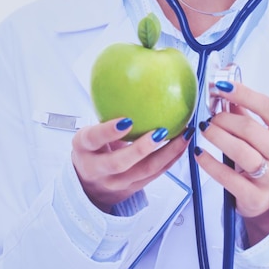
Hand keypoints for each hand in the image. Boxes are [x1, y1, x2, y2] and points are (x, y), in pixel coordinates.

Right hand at [71, 118, 193, 212]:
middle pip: (119, 162)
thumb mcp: (91, 132)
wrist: (89, 186)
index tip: (127, 120)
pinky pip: (156, 174)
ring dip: (167, 153)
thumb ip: (106, 114)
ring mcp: (116, 182)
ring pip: (144, 171)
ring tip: (183, 134)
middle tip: (160, 131)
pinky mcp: (134, 188)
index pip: (94, 139)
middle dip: (142, 148)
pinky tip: (183, 143)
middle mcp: (98, 168)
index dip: (109, 131)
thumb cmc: (93, 149)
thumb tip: (131, 80)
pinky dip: (172, 157)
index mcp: (84, 149)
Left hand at [195, 81, 268, 244]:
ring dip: (218, 136)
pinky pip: (228, 177)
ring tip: (205, 129)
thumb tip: (222, 84)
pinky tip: (200, 152)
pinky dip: (210, 162)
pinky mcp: (257, 198)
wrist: (266, 196)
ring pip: (241, 152)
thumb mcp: (260, 131)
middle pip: (251, 129)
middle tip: (210, 117)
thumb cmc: (262, 155)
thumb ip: (243, 109)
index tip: (222, 86)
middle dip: (225, 119)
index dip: (243, 94)